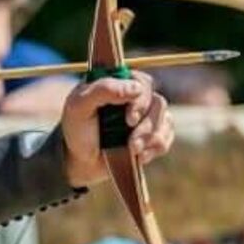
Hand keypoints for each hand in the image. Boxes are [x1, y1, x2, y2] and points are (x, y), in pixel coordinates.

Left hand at [60, 71, 171, 186]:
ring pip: (164, 120)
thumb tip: (136, 88)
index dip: (140, 101)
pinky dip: (155, 148)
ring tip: (132, 150)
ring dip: (150, 138)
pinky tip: (140, 156)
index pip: (142, 82)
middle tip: (131, 143)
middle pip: (157, 102)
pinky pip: (166, 138)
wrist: (79, 161)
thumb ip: (103, 90)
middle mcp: (135, 96)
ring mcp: (146, 115)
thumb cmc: (77, 130)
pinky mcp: (152, 134)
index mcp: (118, 83)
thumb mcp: (78, 106)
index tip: (130, 120)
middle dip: (146, 125)